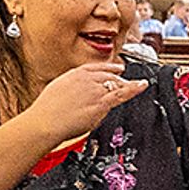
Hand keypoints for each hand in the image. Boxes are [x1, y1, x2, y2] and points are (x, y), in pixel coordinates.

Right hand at [31, 61, 145, 144]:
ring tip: (139, 84)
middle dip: (119, 79)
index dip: (109, 68)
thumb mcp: (57, 91)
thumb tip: (79, 94)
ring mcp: (95, 90)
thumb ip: (72, 90)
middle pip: (108, 76)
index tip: (116, 69)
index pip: (96, 68)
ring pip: (116, 84)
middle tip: (127, 81)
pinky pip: (122, 93)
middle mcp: (87, 79)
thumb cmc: (47, 112)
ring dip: (128, 84)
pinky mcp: (102, 102)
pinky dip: (135, 88)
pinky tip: (143, 85)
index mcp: (74, 74)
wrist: (46, 121)